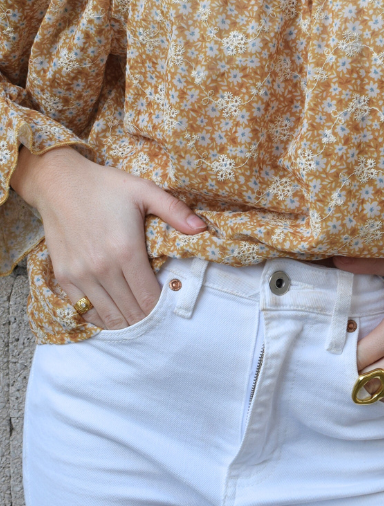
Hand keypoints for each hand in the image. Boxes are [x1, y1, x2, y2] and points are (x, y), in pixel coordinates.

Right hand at [11, 146, 206, 329]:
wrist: (60, 183)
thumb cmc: (106, 186)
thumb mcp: (145, 191)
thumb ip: (175, 211)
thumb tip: (202, 228)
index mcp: (126, 250)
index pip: (148, 297)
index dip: (161, 307)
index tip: (171, 305)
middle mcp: (102, 268)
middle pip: (130, 311)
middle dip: (147, 317)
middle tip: (159, 317)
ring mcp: (80, 275)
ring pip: (108, 316)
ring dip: (126, 322)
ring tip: (140, 319)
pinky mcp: (64, 276)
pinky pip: (84, 309)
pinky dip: (101, 317)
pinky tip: (114, 315)